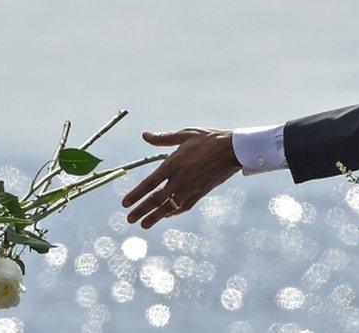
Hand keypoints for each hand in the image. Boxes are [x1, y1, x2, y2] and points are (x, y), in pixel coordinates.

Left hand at [121, 128, 241, 228]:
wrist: (234, 150)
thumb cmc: (209, 139)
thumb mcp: (186, 134)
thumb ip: (164, 138)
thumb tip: (145, 135)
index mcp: (173, 163)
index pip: (149, 183)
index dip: (136, 195)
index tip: (124, 204)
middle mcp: (180, 179)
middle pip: (156, 199)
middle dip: (141, 210)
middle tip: (129, 220)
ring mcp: (191, 188)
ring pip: (169, 206)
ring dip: (155, 217)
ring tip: (144, 224)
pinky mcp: (201, 192)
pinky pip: (184, 206)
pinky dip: (174, 212)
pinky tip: (167, 215)